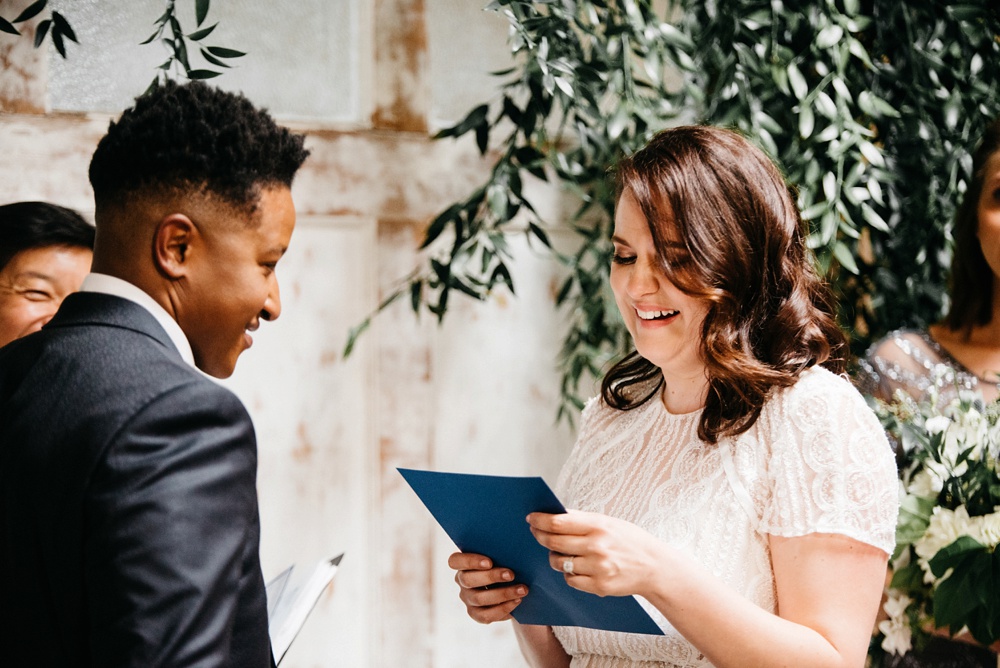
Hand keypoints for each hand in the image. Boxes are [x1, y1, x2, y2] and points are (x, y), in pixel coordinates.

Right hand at [447, 552, 527, 623]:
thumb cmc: (505, 561)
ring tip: (522, 590)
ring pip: (479, 599)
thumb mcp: (501, 553)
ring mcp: (467, 599)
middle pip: (468, 580)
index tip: (490, 562)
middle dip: (491, 577)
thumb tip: (514, 545)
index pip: (455, 561)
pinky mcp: (476, 614)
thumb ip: (501, 550)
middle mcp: (461, 581)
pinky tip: (517, 601)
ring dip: (503, 594)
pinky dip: (503, 609)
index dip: (470, 561)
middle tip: (511, 574)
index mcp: (461, 563)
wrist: (512, 583)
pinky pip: (485, 616)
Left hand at [527, 509, 663, 597]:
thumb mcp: (609, 522)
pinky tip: (576, 567)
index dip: (540, 520)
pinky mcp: (599, 586)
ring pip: (559, 562)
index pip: (558, 522)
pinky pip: (570, 580)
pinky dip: (569, 573)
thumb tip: (555, 513)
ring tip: (560, 552)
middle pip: (554, 542)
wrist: (655, 567)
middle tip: (535, 533)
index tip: (531, 518)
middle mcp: (596, 546)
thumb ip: (582, 519)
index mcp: (598, 525)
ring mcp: (597, 568)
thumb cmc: (630, 541)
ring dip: (554, 557)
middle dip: (539, 536)